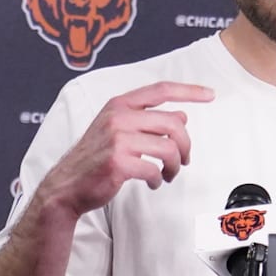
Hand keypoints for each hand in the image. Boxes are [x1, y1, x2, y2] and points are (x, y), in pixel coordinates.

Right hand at [38, 81, 214, 217]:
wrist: (66, 186)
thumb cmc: (94, 158)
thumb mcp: (118, 130)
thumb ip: (147, 120)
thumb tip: (181, 116)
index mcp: (119, 105)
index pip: (161, 90)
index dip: (189, 91)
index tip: (210, 95)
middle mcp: (118, 117)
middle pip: (173, 123)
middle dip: (185, 145)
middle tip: (183, 160)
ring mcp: (117, 139)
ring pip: (168, 148)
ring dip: (174, 166)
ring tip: (167, 174)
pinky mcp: (118, 163)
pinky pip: (154, 169)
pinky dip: (158, 179)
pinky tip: (152, 182)